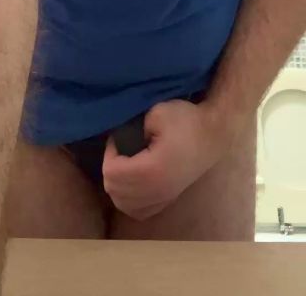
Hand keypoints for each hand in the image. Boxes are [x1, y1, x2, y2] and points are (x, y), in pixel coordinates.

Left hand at [102, 99, 227, 220]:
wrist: (213, 133)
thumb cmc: (186, 120)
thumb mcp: (156, 113)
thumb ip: (132, 127)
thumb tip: (120, 141)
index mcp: (152, 170)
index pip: (112, 173)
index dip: (110, 153)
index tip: (119, 138)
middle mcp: (156, 191)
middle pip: (114, 191)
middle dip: (111, 168)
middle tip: (121, 149)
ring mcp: (163, 199)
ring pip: (123, 205)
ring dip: (117, 186)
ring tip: (125, 164)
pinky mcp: (168, 201)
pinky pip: (137, 211)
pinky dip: (128, 199)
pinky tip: (132, 183)